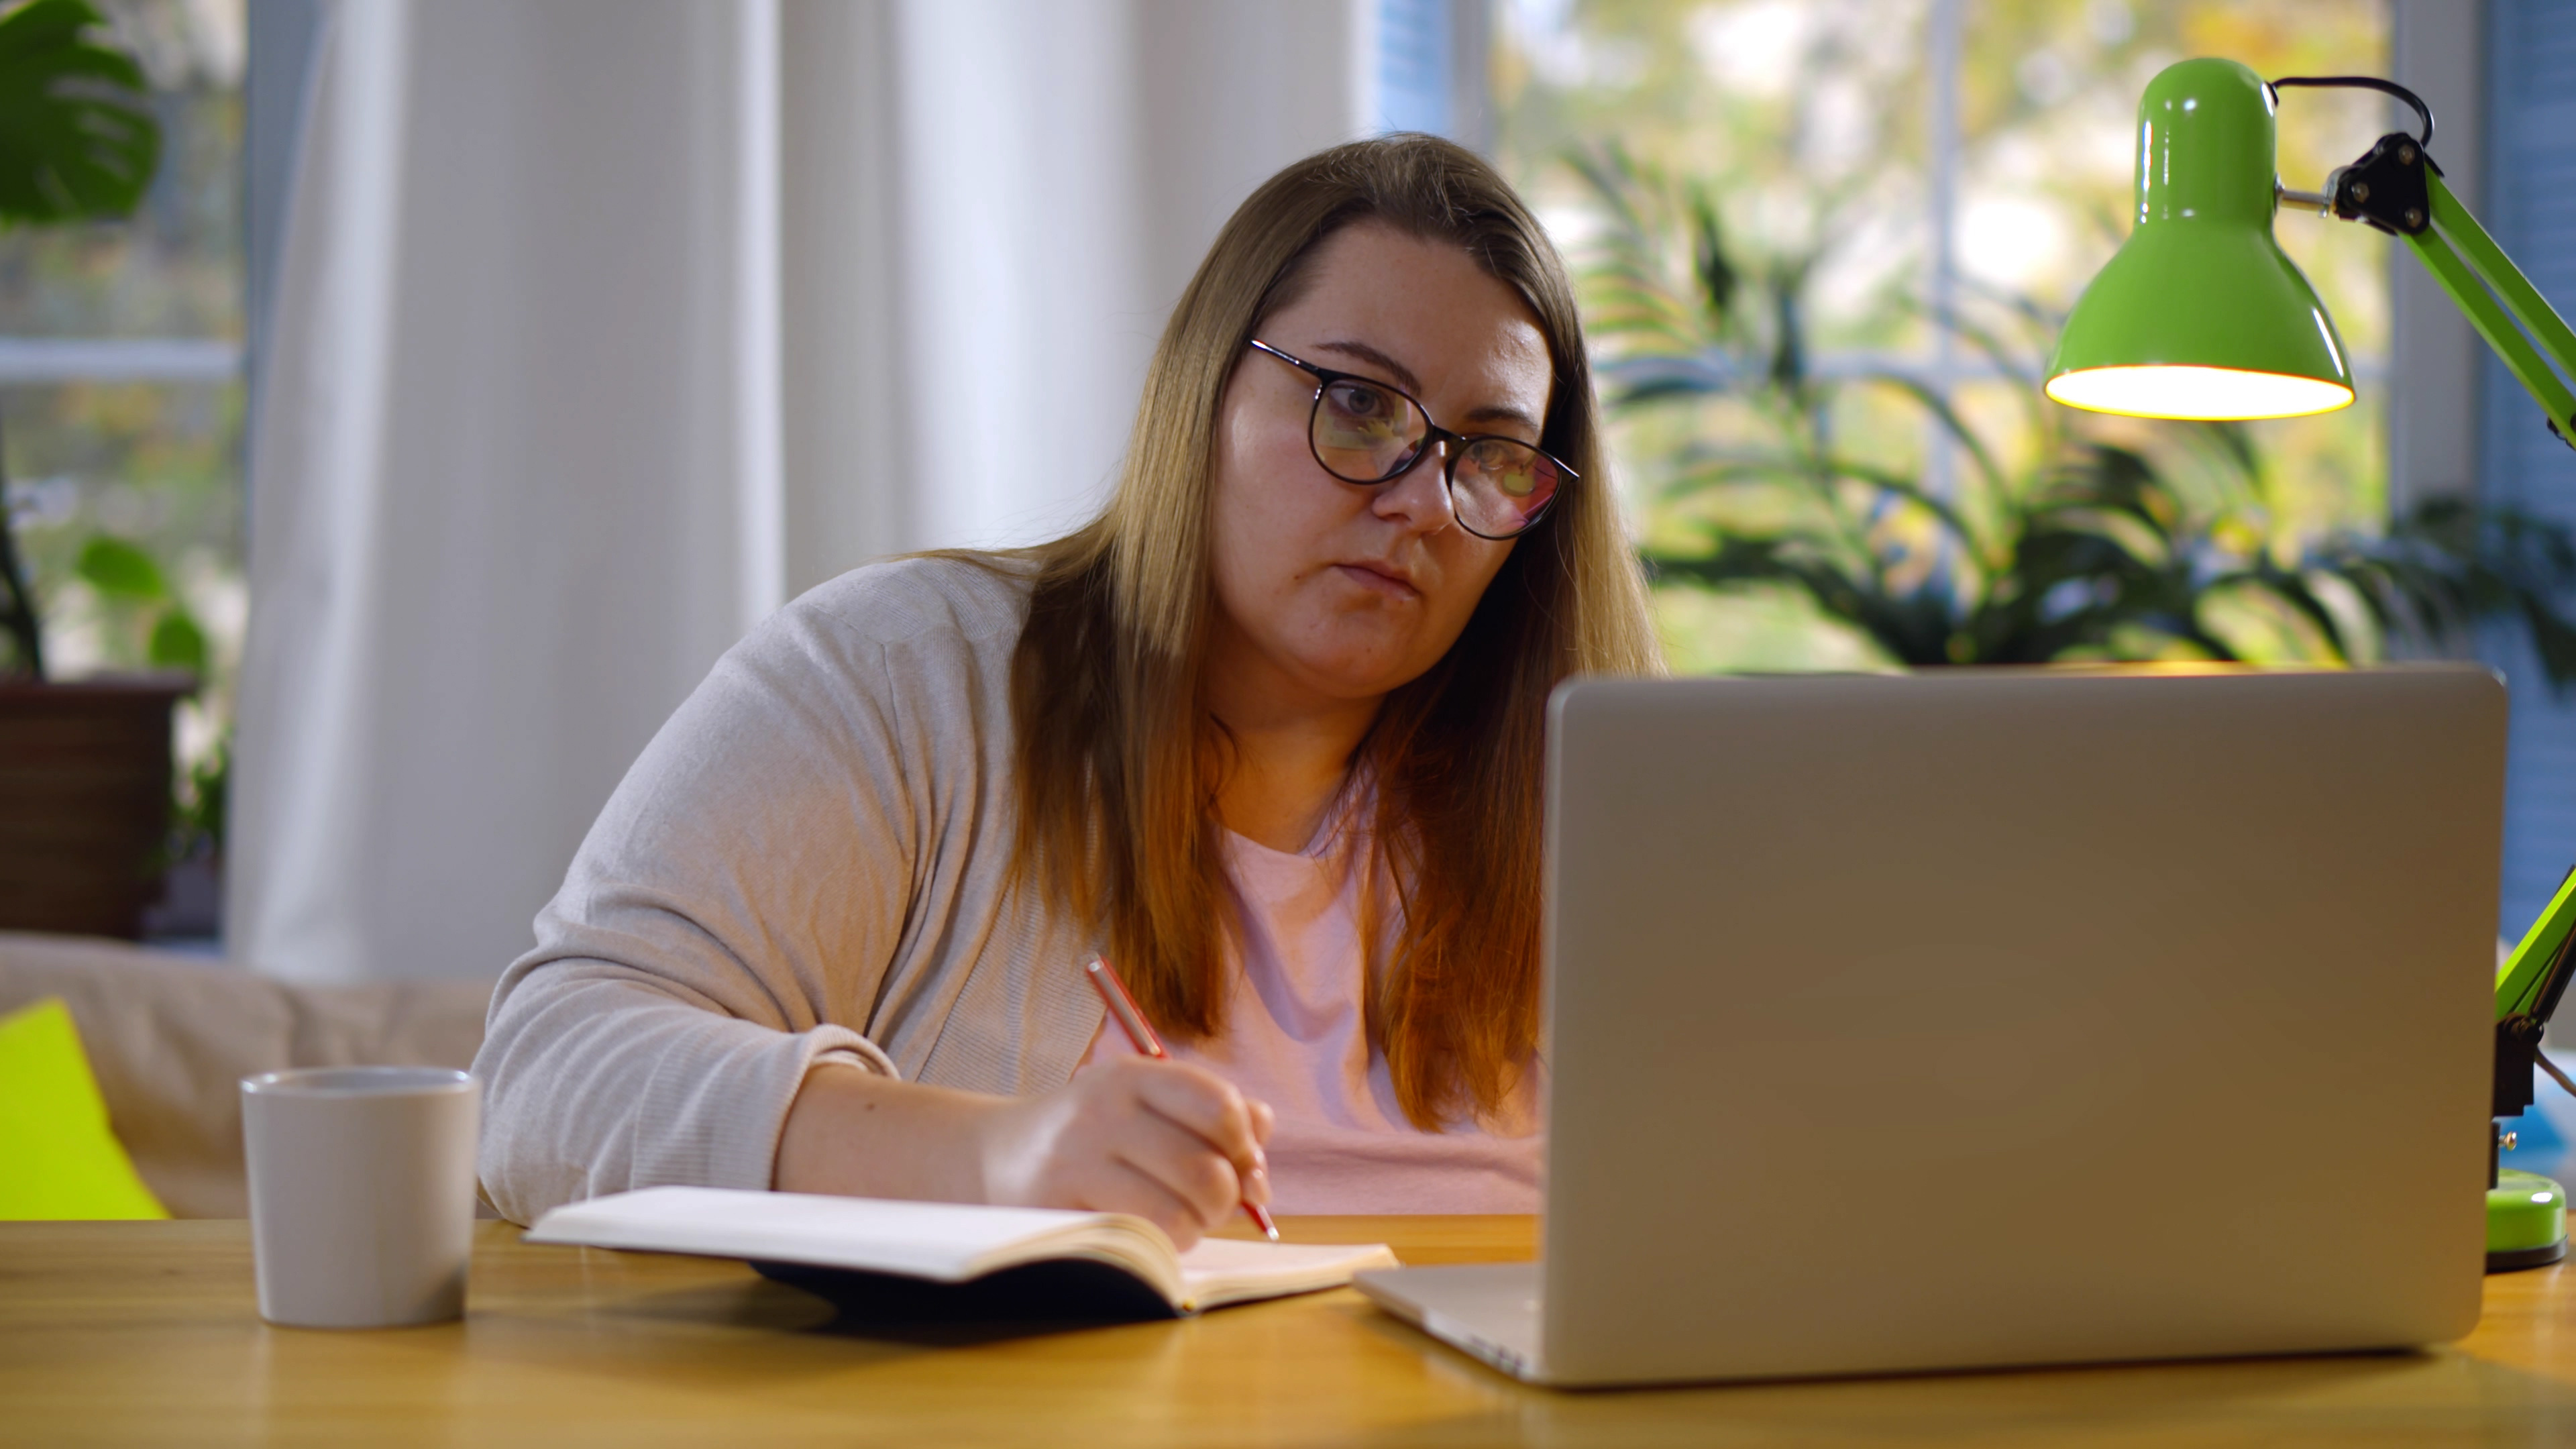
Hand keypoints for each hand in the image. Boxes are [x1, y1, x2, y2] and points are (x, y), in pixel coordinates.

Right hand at [976, 1055, 1274, 1249]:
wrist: (998, 1155)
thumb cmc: (1094, 1132)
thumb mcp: (1146, 1102)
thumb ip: (1213, 1112)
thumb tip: (1262, 1138)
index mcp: (1132, 1077)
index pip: (1218, 1105)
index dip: (1245, 1143)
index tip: (1243, 1163)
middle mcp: (1102, 1113)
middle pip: (1207, 1170)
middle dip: (1226, 1199)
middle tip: (1215, 1204)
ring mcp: (1075, 1164)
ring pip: (1180, 1215)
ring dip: (1195, 1228)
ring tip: (1180, 1218)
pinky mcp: (1058, 1212)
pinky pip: (1141, 1242)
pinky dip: (1161, 1246)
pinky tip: (1148, 1232)